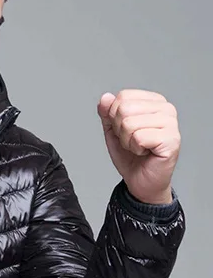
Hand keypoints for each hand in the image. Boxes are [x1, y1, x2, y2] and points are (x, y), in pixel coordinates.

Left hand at [97, 89, 180, 203]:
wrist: (141, 180)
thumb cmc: (131, 156)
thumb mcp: (113, 131)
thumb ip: (107, 113)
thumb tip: (105, 98)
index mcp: (154, 102)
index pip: (123, 97)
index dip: (114, 117)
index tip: (125, 131)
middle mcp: (166, 108)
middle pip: (124, 109)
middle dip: (119, 130)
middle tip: (131, 142)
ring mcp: (171, 123)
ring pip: (129, 123)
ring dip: (127, 141)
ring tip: (138, 147)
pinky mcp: (171, 139)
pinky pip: (138, 137)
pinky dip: (135, 148)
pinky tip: (145, 152)